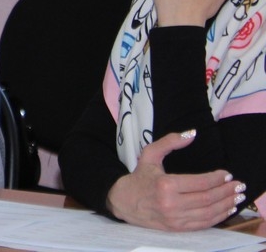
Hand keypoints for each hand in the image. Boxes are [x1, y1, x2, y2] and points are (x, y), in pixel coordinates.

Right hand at [107, 130, 245, 230]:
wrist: (123, 202)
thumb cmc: (139, 177)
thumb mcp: (150, 154)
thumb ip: (170, 142)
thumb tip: (192, 133)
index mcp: (165, 185)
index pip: (200, 183)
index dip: (216, 178)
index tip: (227, 174)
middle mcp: (171, 204)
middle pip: (207, 198)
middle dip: (226, 191)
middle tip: (239, 185)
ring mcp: (175, 218)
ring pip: (209, 212)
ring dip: (226, 205)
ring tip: (237, 197)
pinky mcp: (177, 228)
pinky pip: (204, 224)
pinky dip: (218, 217)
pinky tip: (226, 209)